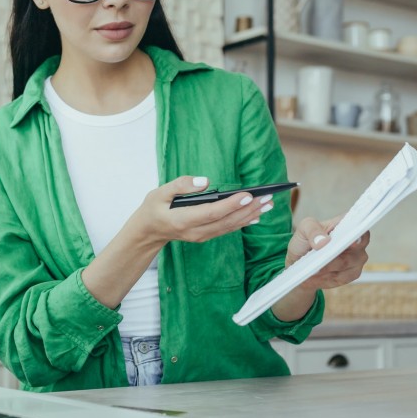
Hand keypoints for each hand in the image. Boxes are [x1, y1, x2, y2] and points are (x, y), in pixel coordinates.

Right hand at [129, 175, 273, 248]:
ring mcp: (202, 236)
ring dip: (250, 215)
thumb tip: (204, 181)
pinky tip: (257, 215)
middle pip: (226, 221)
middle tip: (267, 198)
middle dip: (248, 209)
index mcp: (183, 220)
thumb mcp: (159, 192)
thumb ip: (181, 185)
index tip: (248, 195)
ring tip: (268, 204)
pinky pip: (228, 229)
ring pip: (230, 227)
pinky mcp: (206, 236)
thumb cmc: (153, 209)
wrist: (148, 232)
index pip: (212, 212)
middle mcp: (195, 231)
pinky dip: (243, 222)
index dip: (231, 205)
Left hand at [286, 214, 369, 290]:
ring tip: (313, 268)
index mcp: (346, 223)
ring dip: (327, 267)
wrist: (299, 264)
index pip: (359, 223)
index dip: (358, 232)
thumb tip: (324, 241)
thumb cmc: (305, 242)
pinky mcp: (352, 273)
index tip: (351, 240)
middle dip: (336, 253)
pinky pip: (343, 277)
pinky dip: (327, 277)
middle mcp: (356, 240)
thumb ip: (312, 230)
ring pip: (346, 264)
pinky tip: (316, 276)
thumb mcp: (303, 229)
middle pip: (356, 247)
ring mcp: (357, 258)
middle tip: (320, 258)